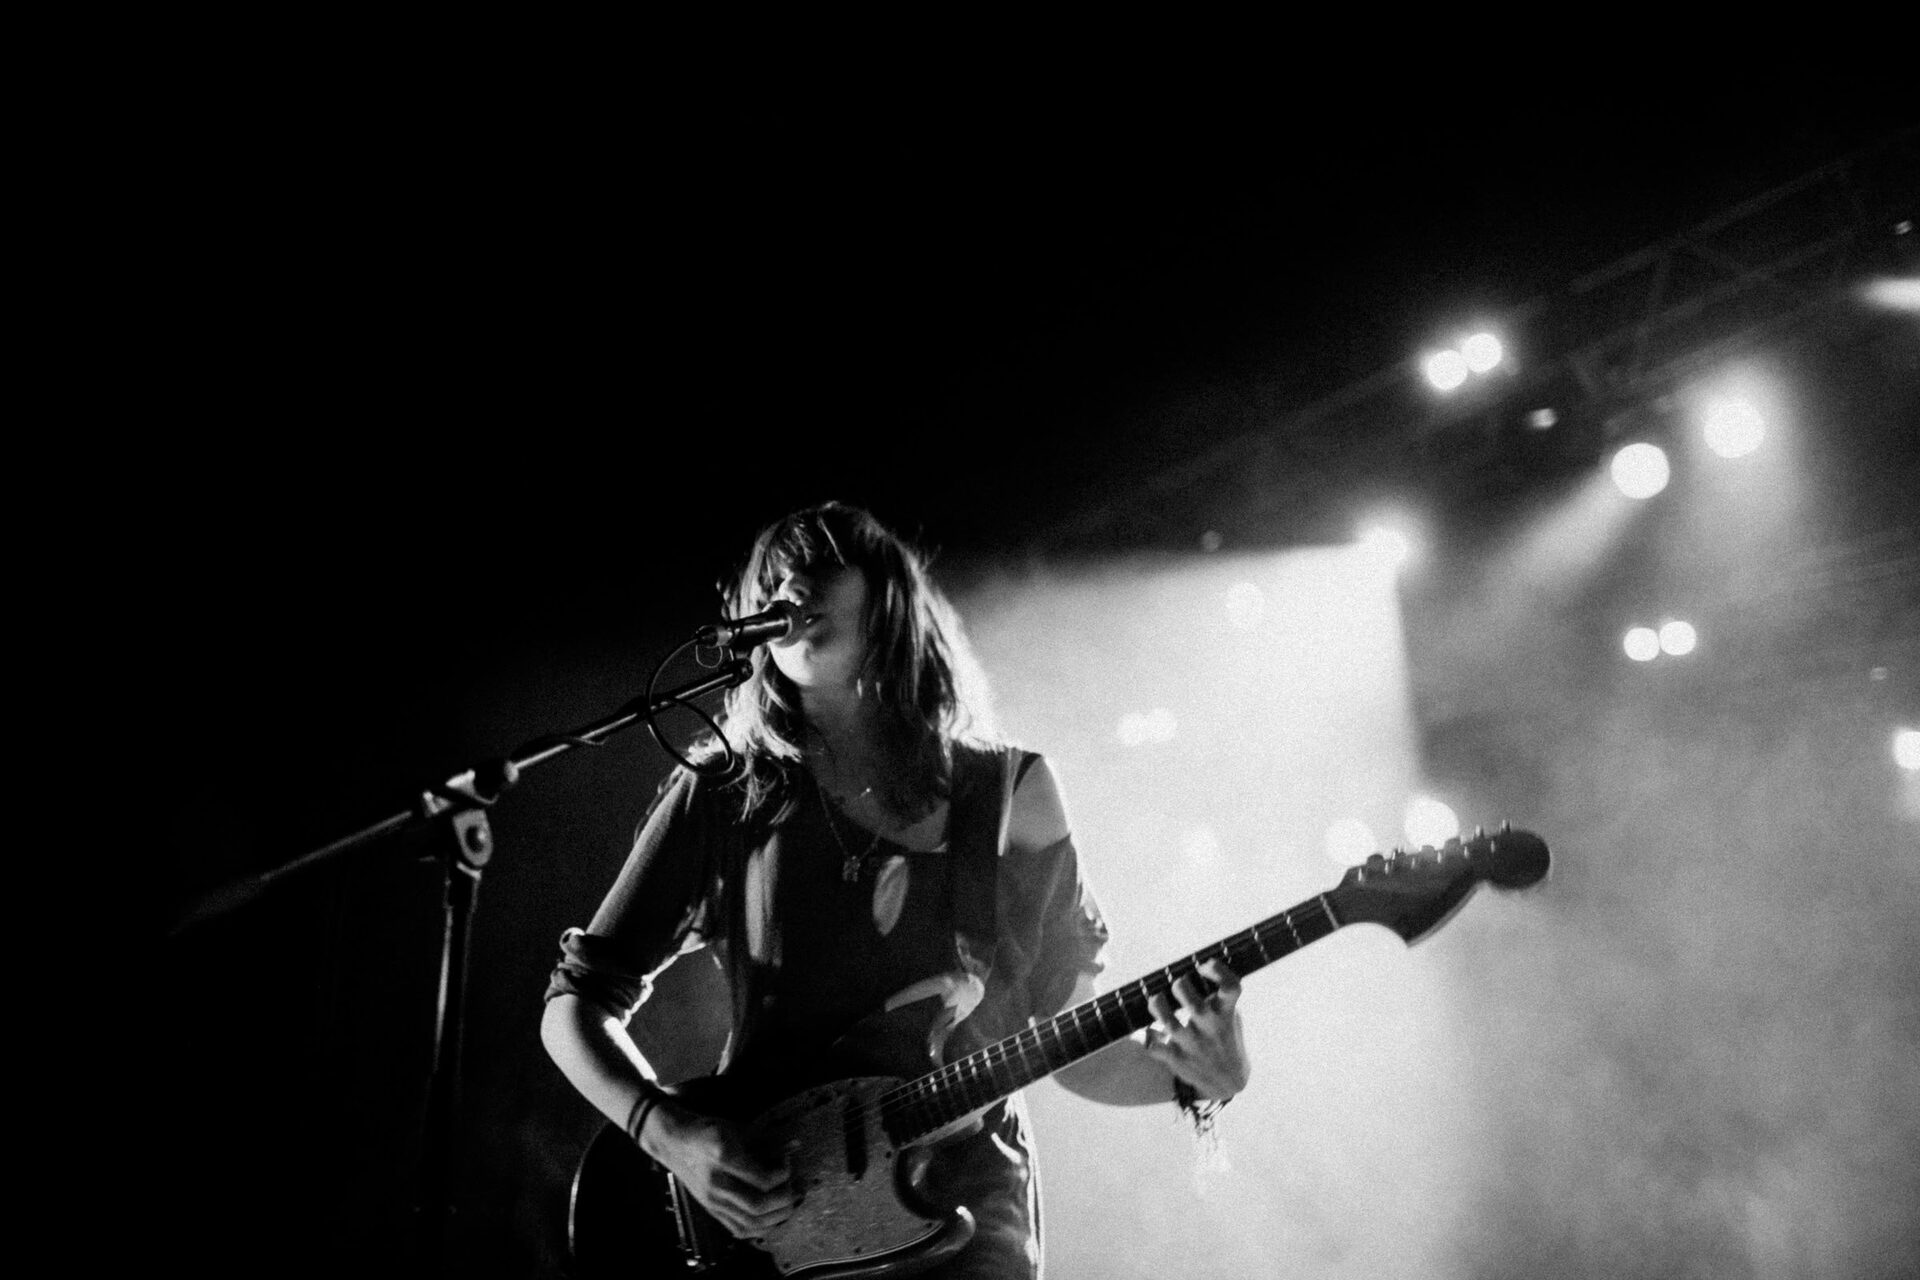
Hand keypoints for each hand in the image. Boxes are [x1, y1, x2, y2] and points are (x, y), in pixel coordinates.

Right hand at [639, 1099, 797, 1240]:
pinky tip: (771, 1217)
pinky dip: (760, 1228)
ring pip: (750, 1223)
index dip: (783, 1174)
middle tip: (793, 1186)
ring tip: (788, 1203)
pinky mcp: (710, 1210)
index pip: (762, 1179)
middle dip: (784, 1199)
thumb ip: (766, 1141)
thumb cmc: (707, 1130)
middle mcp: (717, 1183)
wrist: (673, 1142)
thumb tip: (795, 1147)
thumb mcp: (737, 1128)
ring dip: (777, 1217)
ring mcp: (712, 1201)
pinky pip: (739, 1230)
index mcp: (724, 1157)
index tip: (787, 1163)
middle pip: (758, 1205)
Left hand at [1142, 958, 1249, 1099]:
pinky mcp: (1178, 1059)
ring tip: (1157, 1001)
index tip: (1203, 966)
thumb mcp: (1229, 1015)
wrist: (1228, 1080)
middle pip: (1195, 1005)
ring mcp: (1194, 1045)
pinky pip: (1156, 1048)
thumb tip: (1193, 970)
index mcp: (1226, 1012)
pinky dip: (1149, 1039)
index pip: (1230, 987)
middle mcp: (1211, 1027)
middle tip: (1177, 987)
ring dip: (1158, 1007)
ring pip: (1170, 1024)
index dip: (1217, 971)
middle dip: (1180, 988)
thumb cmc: (1223, 1036)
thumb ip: (1216, 996)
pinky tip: (1150, 1032)